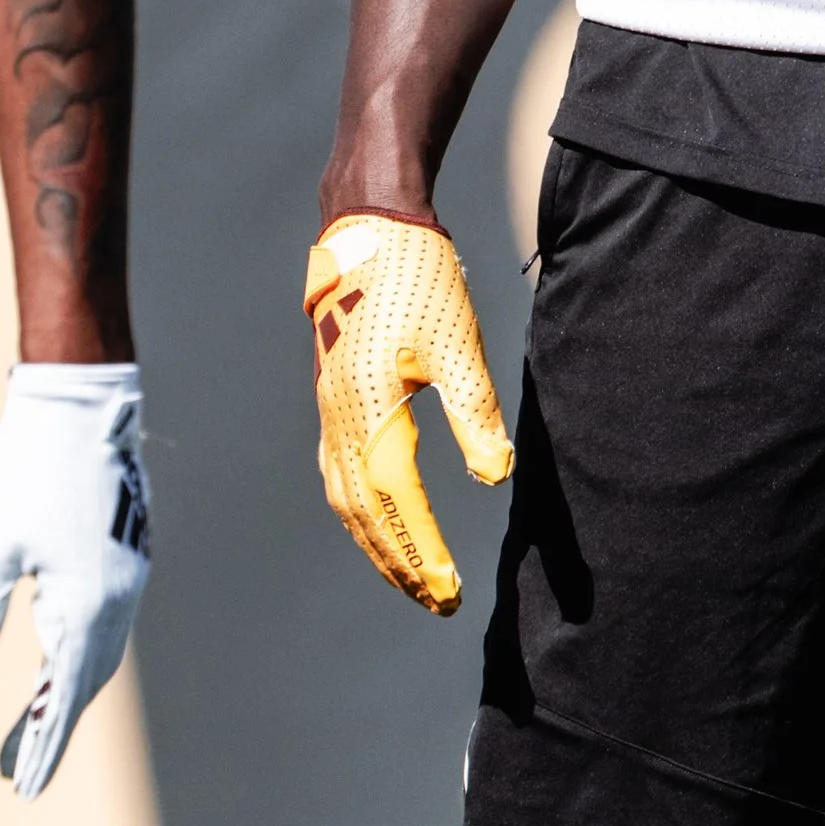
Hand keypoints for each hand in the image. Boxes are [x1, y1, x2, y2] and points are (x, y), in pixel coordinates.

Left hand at [0, 364, 150, 798]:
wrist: (81, 398)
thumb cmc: (26, 470)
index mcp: (86, 605)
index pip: (62, 697)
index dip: (41, 747)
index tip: (22, 791)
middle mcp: (120, 595)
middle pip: (88, 681)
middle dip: (53, 727)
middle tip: (16, 770)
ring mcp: (132, 569)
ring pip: (103, 650)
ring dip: (70, 690)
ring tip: (34, 721)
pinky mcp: (129, 547)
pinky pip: (111, 621)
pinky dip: (85, 653)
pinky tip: (59, 652)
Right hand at [306, 211, 513, 611]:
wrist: (368, 224)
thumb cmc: (417, 276)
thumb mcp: (456, 341)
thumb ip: (474, 411)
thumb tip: (494, 475)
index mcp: (369, 411)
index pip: (398, 503)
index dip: (423, 552)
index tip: (449, 592)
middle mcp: (339, 418)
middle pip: (364, 513)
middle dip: (398, 562)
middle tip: (436, 602)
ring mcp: (329, 409)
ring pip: (346, 497)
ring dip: (376, 543)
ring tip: (411, 575)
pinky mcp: (333, 396)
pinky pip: (339, 472)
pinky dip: (359, 510)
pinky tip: (379, 517)